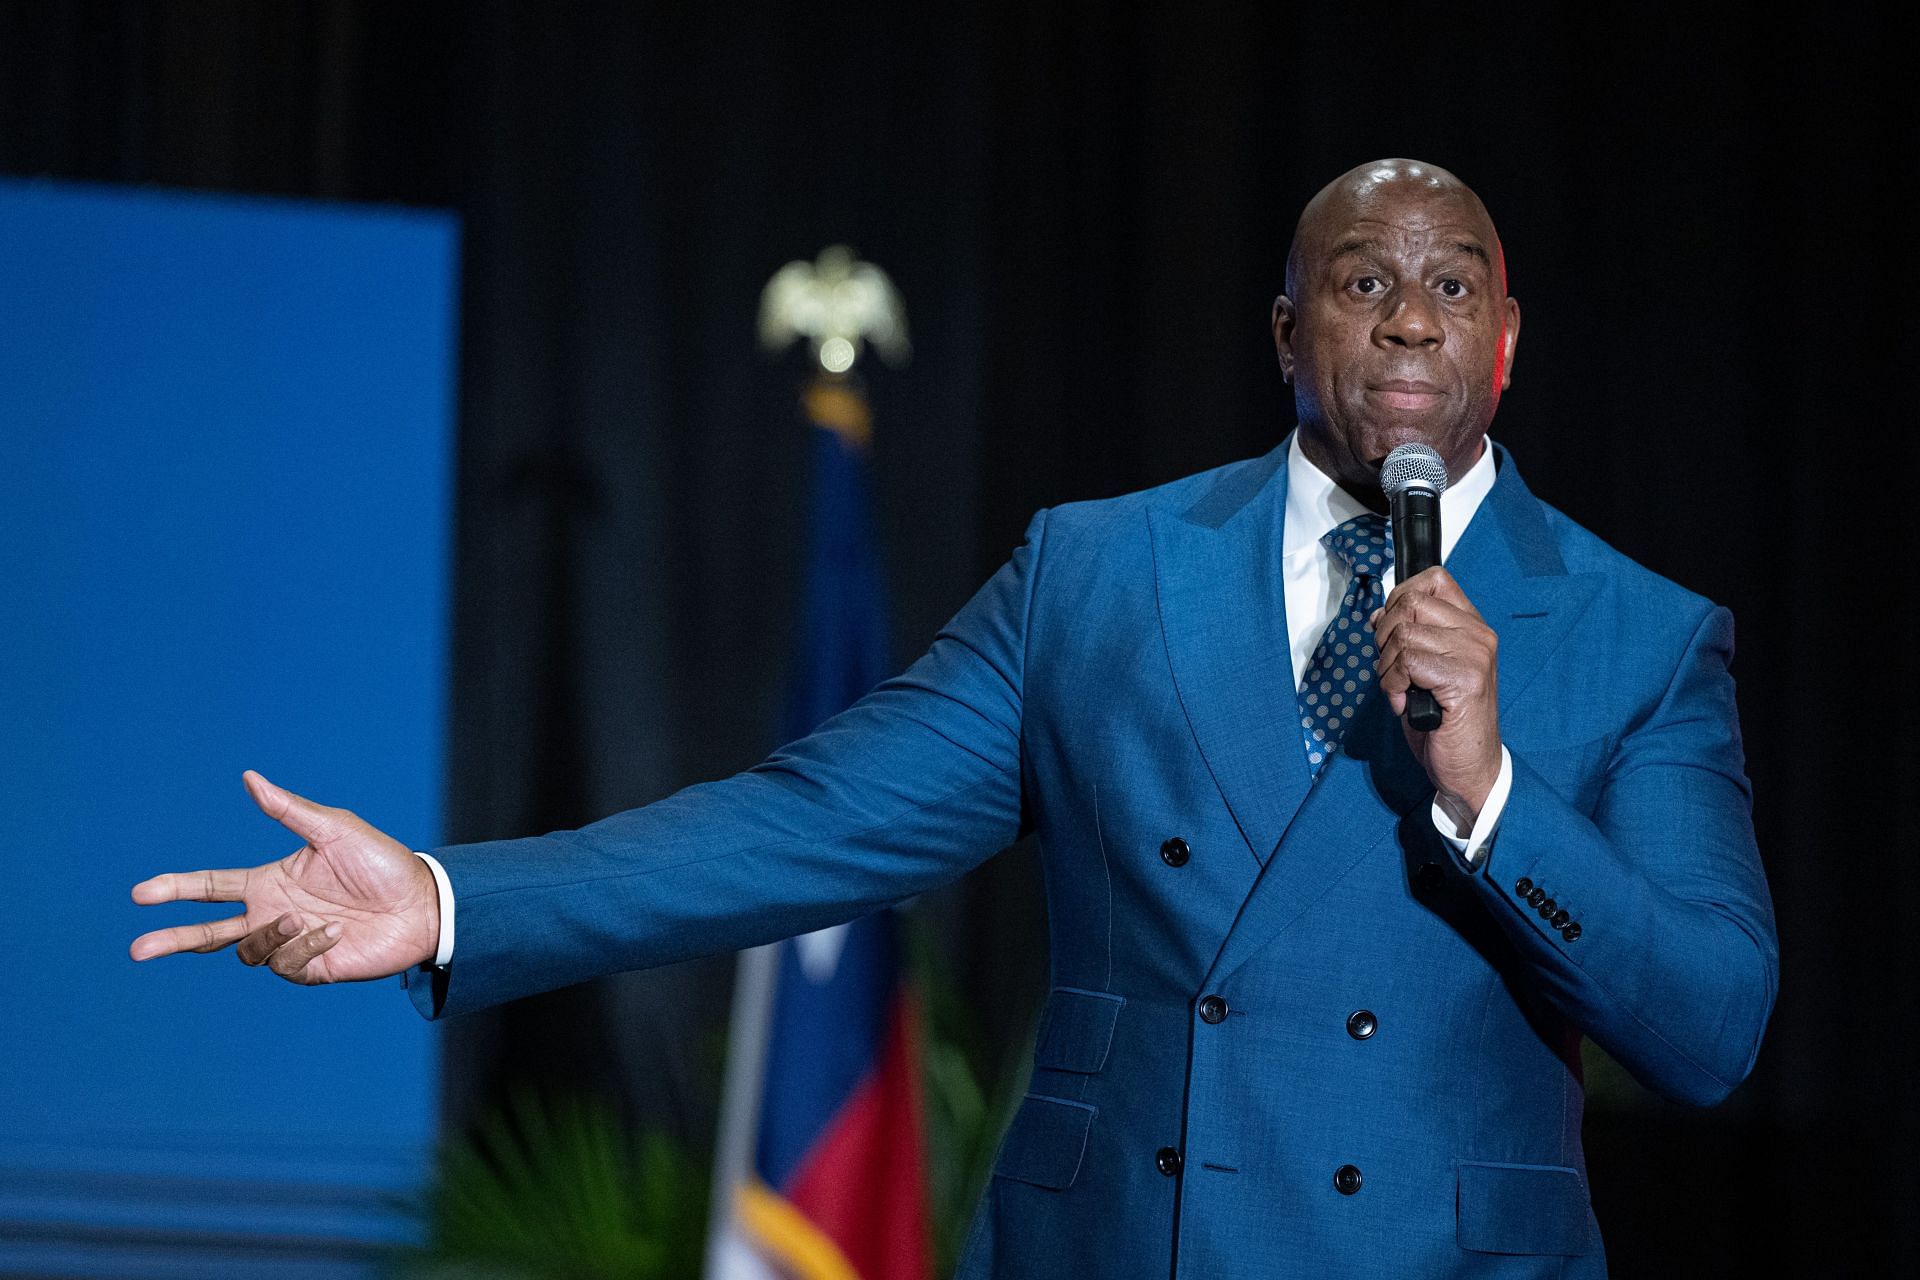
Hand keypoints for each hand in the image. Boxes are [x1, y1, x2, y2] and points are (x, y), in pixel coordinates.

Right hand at [130, 771, 438, 983]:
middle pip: (209, 932)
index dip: (176, 889)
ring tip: (310, 918)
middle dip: (173, 939)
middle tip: (138, 949)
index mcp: (271, 882)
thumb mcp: (334, 829)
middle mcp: (274, 914)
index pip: (211, 887)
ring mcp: (291, 944)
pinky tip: (336, 932)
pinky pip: (288, 964)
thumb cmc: (382, 863)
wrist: (423, 902)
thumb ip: (288, 810)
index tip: (140, 894)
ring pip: (250, 950)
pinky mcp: (312, 969)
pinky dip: (307, 946)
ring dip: (273, 934)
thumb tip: (249, 777)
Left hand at [1370, 567, 1501, 831]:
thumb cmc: (1444, 721)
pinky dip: (1392, 685)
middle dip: (1385, 636)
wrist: (1470, 767)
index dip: (1400, 598)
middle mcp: (1479, 635)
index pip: (1433, 580)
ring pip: (1403, 633)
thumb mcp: (1424, 669)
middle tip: (1392, 669)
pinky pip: (1406, 662)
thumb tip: (1378, 614)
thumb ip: (1410, 637)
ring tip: (1401, 691)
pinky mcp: (1464, 680)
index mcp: (1472, 626)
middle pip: (1410, 603)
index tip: (1392, 631)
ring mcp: (1474, 656)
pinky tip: (1404, 704)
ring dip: (1387, 667)